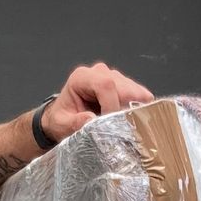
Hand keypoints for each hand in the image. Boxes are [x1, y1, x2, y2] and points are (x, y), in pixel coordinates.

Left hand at [38, 61, 153, 143]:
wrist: (63, 116)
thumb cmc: (61, 118)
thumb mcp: (62, 124)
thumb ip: (75, 122)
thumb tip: (92, 119)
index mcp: (81, 77)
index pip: (105, 85)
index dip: (112, 105)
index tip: (112, 124)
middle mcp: (99, 72)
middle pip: (124, 85)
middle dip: (128, 108)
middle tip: (124, 127)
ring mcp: (113, 76)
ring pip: (134, 90)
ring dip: (134, 109)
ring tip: (125, 124)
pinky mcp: (123, 85)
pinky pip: (138, 94)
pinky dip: (138, 108)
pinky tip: (130, 119)